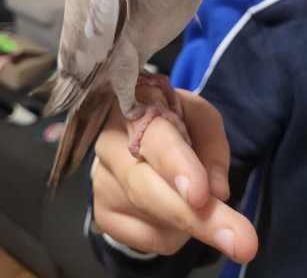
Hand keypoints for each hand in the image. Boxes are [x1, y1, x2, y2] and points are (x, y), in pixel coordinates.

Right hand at [92, 85, 257, 262]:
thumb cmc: (176, 121)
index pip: (155, 137)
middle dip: (194, 217)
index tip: (200, 195)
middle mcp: (110, 141)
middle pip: (147, 187)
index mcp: (136, 105)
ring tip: (198, 200)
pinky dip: (174, 233)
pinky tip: (174, 210)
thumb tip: (217, 192)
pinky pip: (148, 237)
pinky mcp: (102, 212)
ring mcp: (101, 179)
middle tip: (242, 242)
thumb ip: (213, 146)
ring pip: (151, 217)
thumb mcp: (202, 119)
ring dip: (190, 222)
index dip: (177, 166)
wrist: (137, 137)